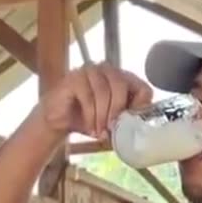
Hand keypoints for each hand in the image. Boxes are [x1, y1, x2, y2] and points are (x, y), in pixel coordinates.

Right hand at [34, 63, 154, 139]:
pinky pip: (88, 95)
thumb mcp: (111, 122)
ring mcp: (90, 71)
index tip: (131, 125)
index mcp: (123, 79)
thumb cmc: (87, 119)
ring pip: (104, 91)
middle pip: (122, 85)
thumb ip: (125, 120)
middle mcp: (108, 70)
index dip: (140, 107)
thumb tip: (139, 129)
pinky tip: (90, 128)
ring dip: (102, 116)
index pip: (143, 88)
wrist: (58, 121)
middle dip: (117, 111)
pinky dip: (90, 116)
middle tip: (111, 130)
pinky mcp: (74, 77)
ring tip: (99, 132)